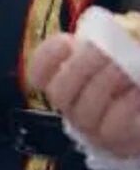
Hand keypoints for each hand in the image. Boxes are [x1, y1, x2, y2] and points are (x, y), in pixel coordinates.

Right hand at [29, 34, 139, 157]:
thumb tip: (114, 29)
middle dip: (80, 69)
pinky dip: (124, 106)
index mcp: (65, 78)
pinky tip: (136, 91)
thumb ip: (110, 36)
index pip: (38, 73)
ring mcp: (91, 127)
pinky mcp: (115, 141)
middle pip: (59, 92)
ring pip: (84, 111)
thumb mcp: (120, 48)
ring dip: (104, 85)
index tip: (67, 42)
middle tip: (103, 52)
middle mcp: (71, 106)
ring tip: (124, 69)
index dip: (47, 58)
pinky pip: (112, 126)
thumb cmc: (131, 69)